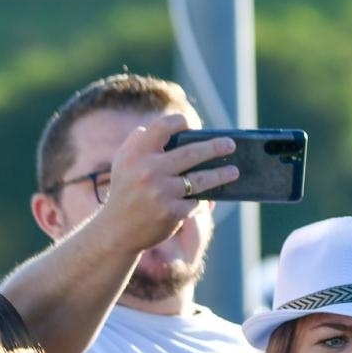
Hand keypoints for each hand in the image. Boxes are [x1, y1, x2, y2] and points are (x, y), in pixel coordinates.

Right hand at [97, 110, 239, 251]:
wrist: (117, 230)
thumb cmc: (124, 192)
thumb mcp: (122, 163)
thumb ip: (137, 142)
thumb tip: (160, 127)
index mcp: (136, 154)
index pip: (163, 127)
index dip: (180, 122)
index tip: (193, 125)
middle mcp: (148, 171)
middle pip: (191, 152)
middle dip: (215, 147)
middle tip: (231, 145)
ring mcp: (161, 192)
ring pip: (200, 180)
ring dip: (221, 175)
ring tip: (234, 171)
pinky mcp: (172, 212)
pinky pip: (196, 202)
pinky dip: (202, 200)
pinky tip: (211, 197)